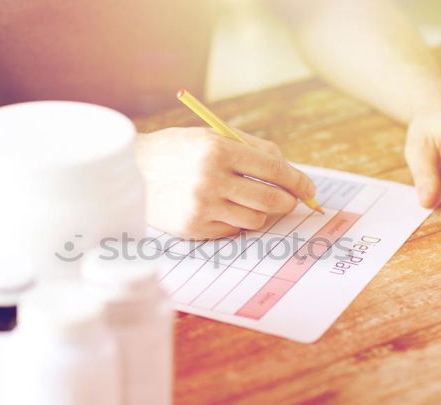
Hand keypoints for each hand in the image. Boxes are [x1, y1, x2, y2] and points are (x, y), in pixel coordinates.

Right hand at [136, 127, 315, 238]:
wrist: (131, 171)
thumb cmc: (176, 151)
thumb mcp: (211, 136)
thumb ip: (251, 148)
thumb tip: (288, 170)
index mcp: (218, 149)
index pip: (274, 168)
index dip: (298, 181)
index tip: (309, 189)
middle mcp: (210, 178)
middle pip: (271, 199)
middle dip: (287, 201)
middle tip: (289, 200)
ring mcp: (201, 206)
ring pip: (255, 219)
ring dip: (258, 212)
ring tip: (241, 200)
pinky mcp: (193, 227)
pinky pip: (233, 231)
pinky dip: (234, 222)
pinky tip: (218, 209)